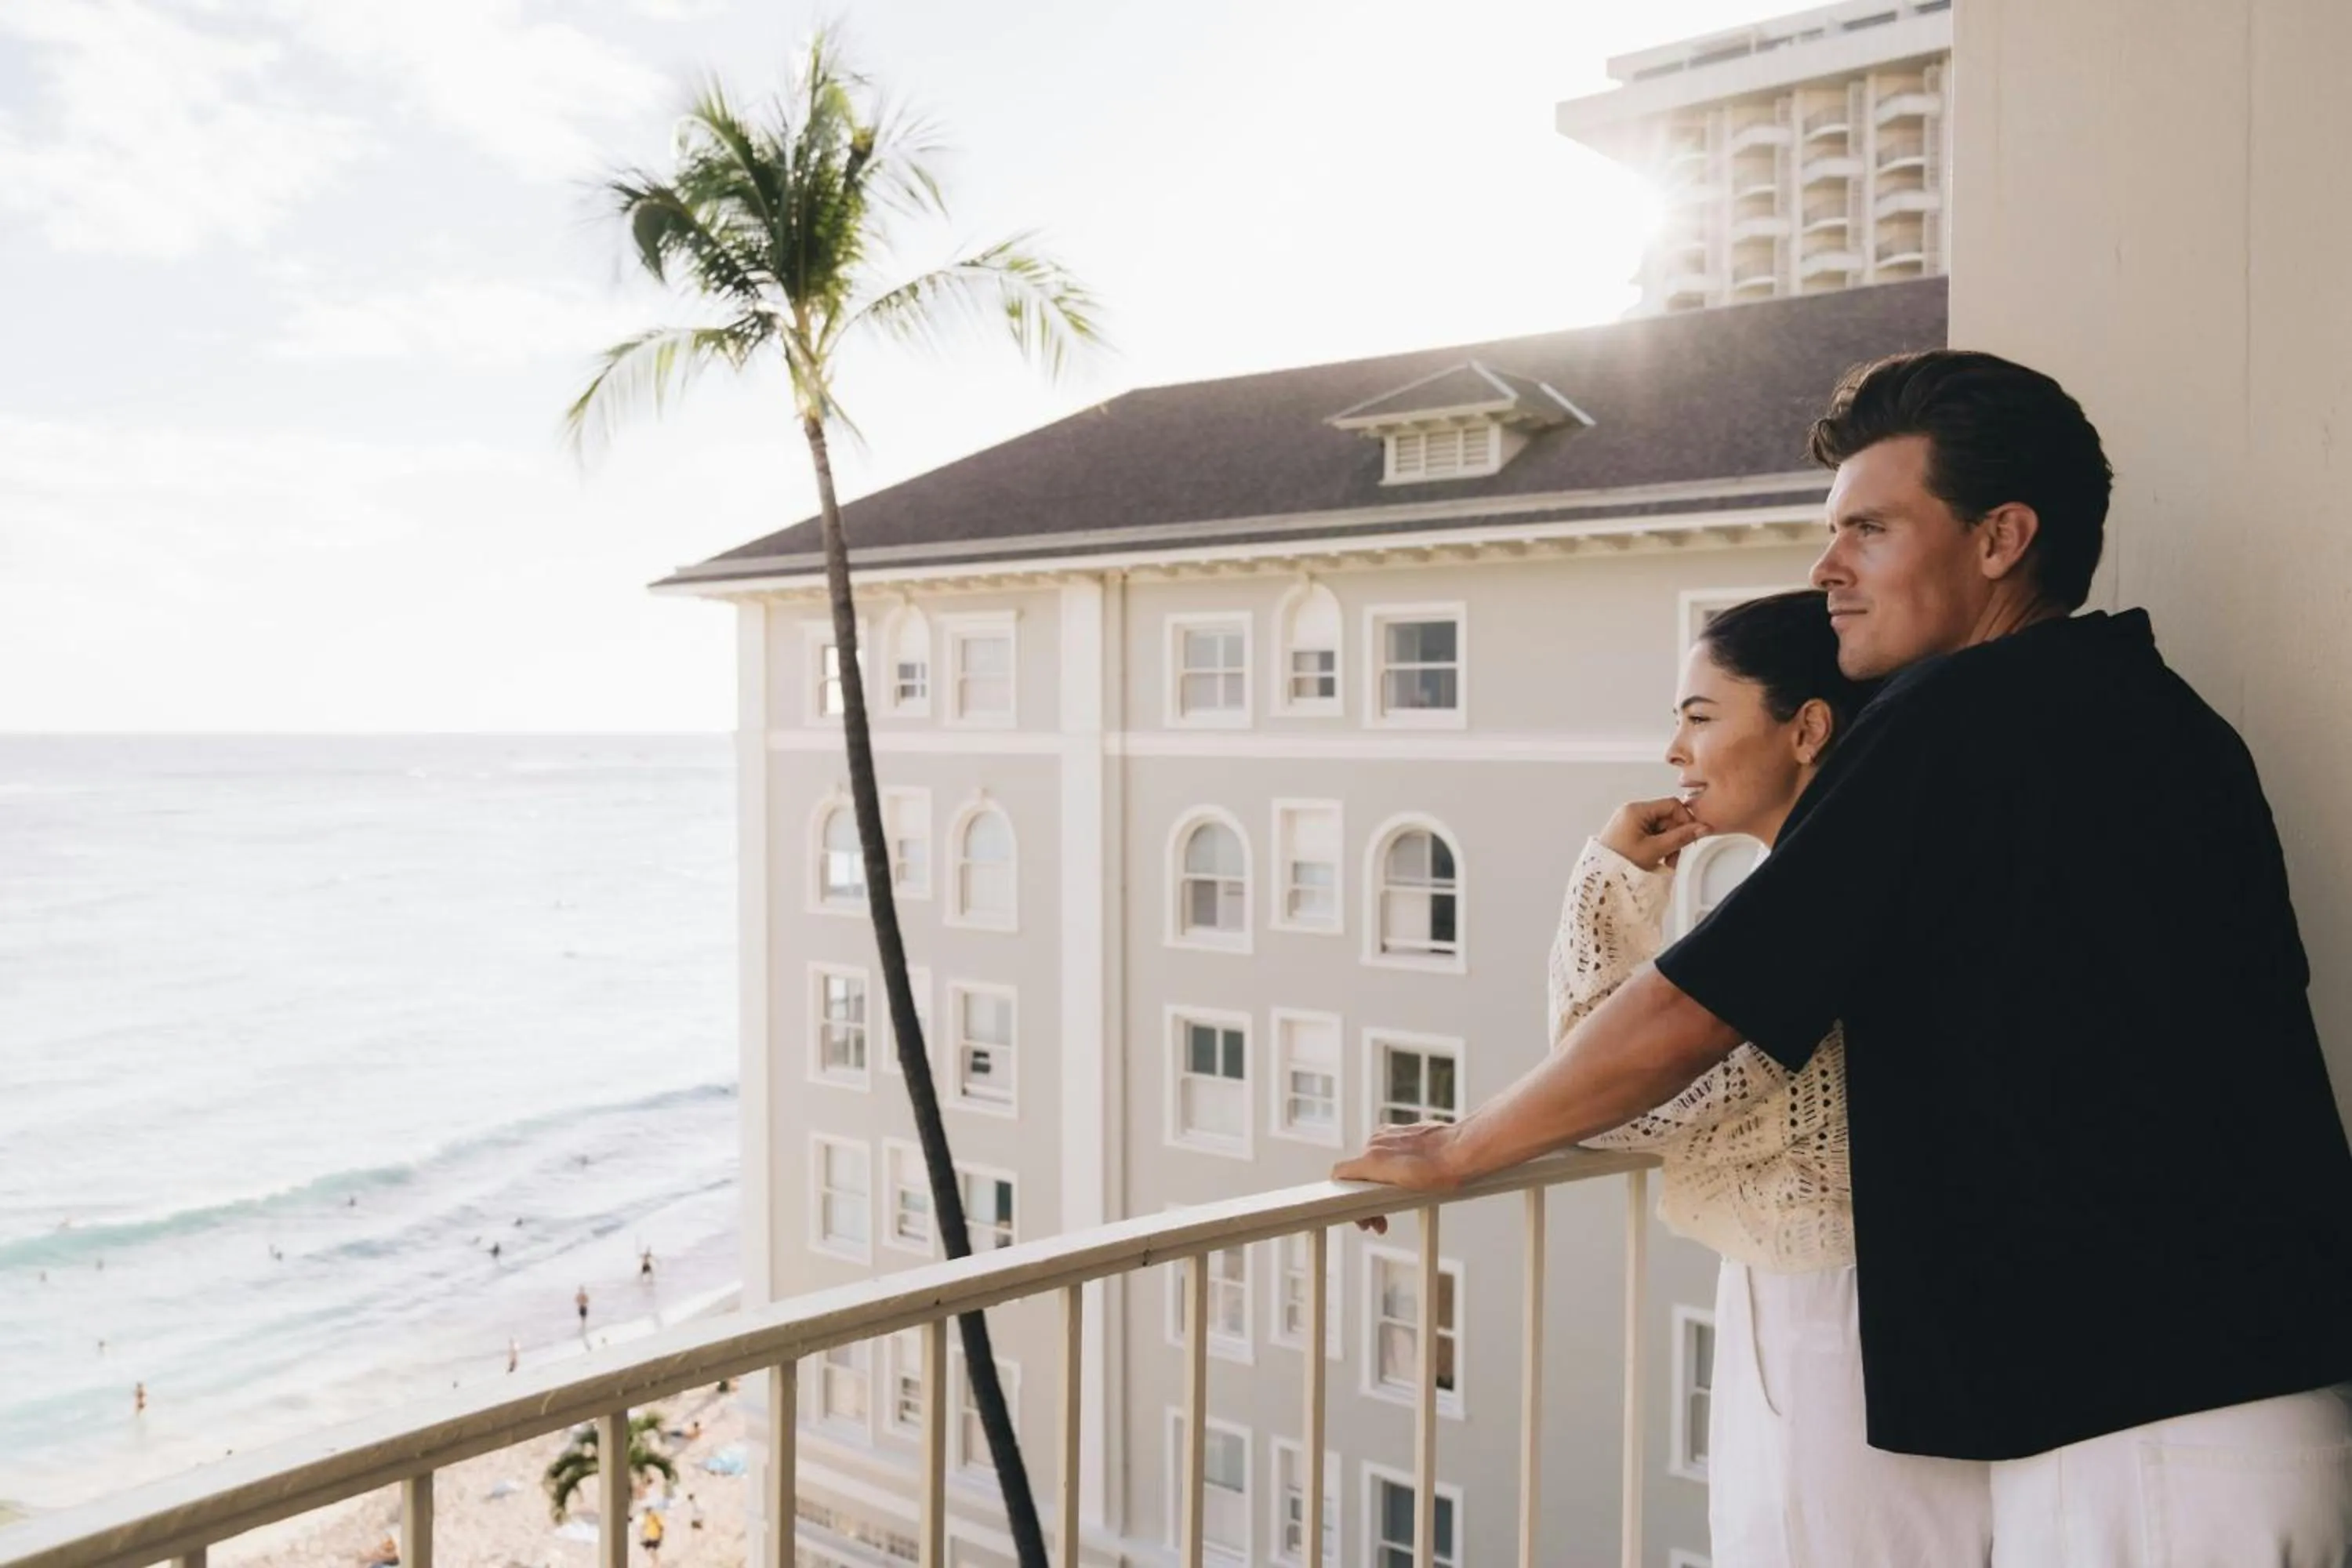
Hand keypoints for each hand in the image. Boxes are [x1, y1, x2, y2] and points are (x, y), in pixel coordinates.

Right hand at [1332, 1120, 1465, 1233]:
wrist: (1462, 1150)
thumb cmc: (1440, 1173)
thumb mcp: (1403, 1191)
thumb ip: (1376, 1189)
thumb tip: (1364, 1195)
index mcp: (1372, 1158)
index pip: (1339, 1173)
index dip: (1343, 1194)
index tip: (1359, 1213)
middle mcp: (1376, 1142)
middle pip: (1358, 1173)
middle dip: (1366, 1197)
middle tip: (1379, 1222)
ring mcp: (1388, 1134)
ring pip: (1373, 1163)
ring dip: (1379, 1184)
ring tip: (1394, 1203)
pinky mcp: (1401, 1130)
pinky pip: (1387, 1152)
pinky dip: (1391, 1168)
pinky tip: (1406, 1182)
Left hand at [1597, 796, 1707, 870]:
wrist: (1599, 880)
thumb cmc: (1619, 863)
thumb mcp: (1655, 850)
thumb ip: (1681, 838)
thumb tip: (1702, 828)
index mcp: (1636, 810)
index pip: (1672, 805)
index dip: (1685, 820)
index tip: (1691, 837)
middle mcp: (1631, 812)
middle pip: (1667, 817)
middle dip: (1674, 837)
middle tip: (1673, 857)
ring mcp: (1629, 823)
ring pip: (1660, 829)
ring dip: (1667, 845)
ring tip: (1663, 862)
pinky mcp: (1628, 834)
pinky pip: (1650, 836)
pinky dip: (1657, 847)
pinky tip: (1655, 861)